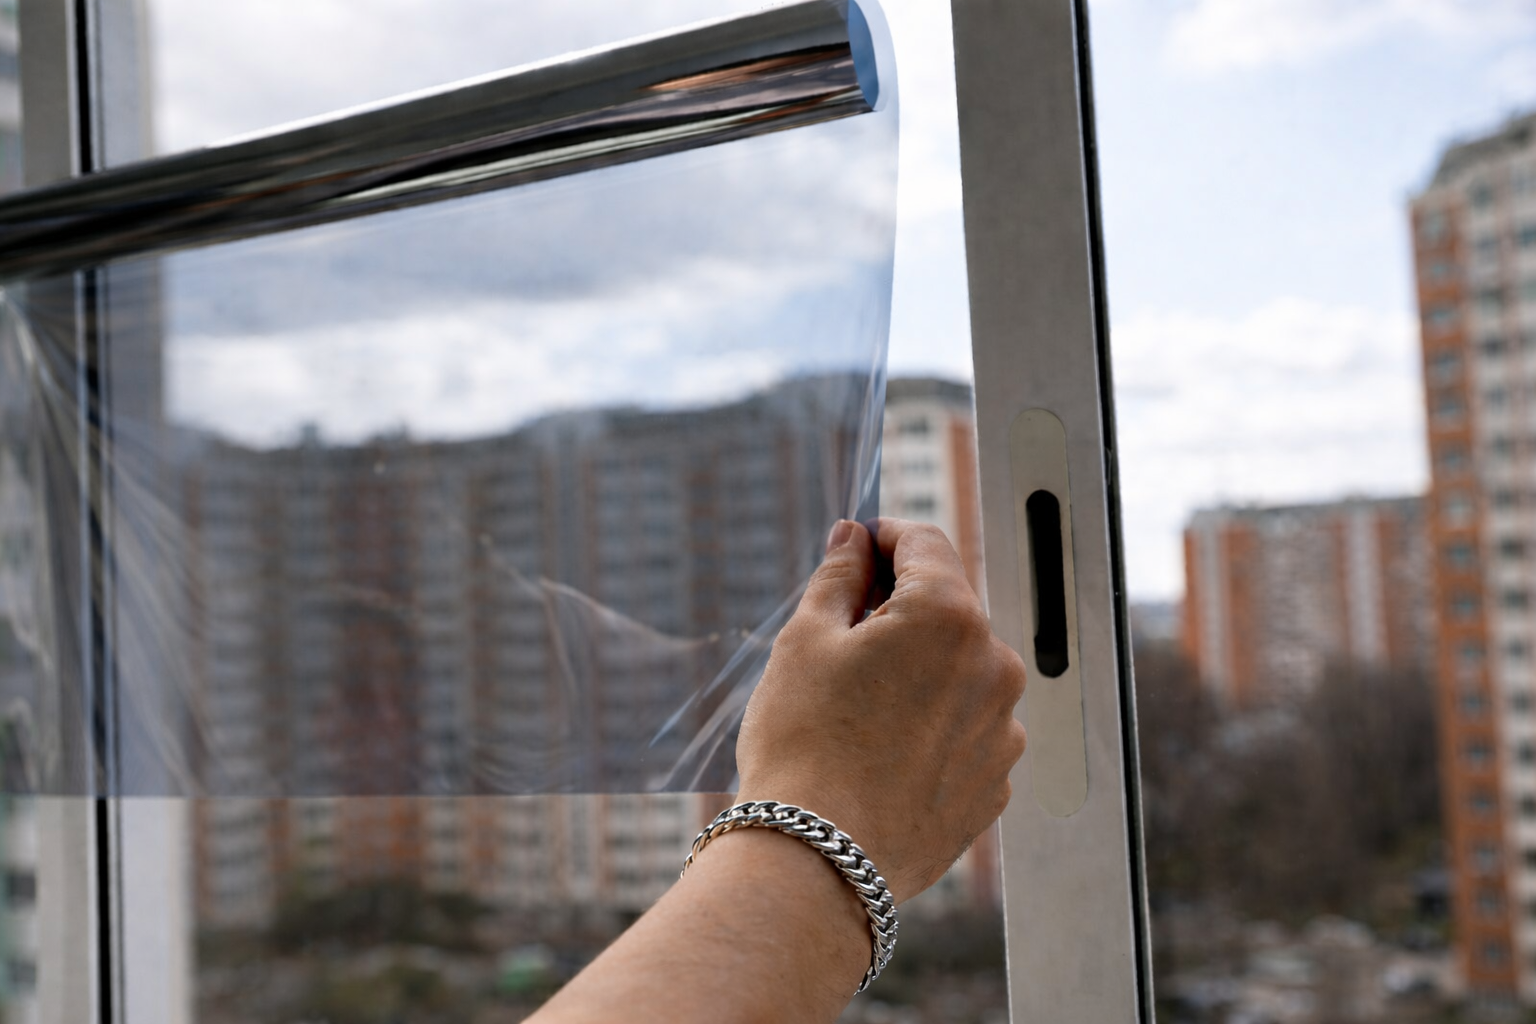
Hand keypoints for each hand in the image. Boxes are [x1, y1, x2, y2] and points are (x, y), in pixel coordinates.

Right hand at [735, 517, 1027, 902]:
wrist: (820, 862)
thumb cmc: (803, 744)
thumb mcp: (805, 641)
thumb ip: (839, 576)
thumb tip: (854, 539)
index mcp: (949, 615)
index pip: (924, 542)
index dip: (883, 537)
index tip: (855, 550)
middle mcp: (994, 665)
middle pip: (946, 609)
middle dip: (899, 611)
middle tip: (840, 641)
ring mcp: (1003, 728)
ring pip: (958, 673)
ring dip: (918, 672)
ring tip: (858, 712)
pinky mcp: (996, 781)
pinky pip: (966, 730)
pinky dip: (931, 727)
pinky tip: (882, 753)